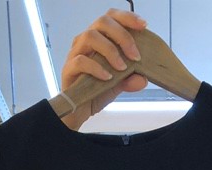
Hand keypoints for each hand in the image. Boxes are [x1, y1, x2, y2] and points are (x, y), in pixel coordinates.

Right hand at [60, 8, 149, 129]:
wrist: (80, 110)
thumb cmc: (96, 90)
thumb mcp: (119, 84)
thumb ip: (131, 79)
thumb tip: (143, 78)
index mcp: (100, 38)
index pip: (111, 17)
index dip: (127, 18)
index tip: (143, 26)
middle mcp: (86, 40)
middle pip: (102, 22)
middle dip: (122, 36)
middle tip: (135, 56)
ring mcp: (76, 52)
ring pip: (90, 37)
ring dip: (110, 51)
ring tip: (121, 68)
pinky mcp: (69, 68)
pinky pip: (81, 61)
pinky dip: (97, 68)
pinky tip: (107, 78)